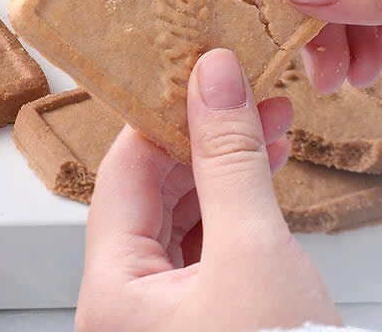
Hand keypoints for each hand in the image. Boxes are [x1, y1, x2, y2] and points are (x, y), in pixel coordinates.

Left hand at [76, 49, 339, 331]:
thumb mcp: (255, 254)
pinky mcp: (204, 318)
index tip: (200, 74)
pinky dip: (235, 206)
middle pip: (153, 190)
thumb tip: (214, 78)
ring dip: (225, 168)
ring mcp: (165, 314)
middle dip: (204, 138)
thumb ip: (230, 159)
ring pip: (184, 215)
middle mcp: (127, 303)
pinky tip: (263, 177)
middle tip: (246, 97)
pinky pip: (207, 244)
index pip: (123, 171)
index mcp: (113, 290)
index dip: (161, 114)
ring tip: (268, 127)